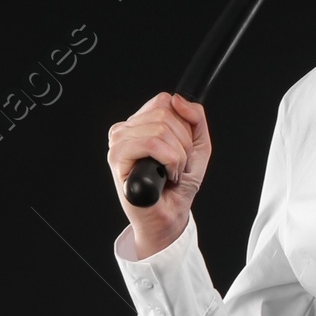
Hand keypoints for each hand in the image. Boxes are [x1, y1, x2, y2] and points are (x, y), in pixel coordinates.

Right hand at [106, 91, 210, 253]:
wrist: (169, 217)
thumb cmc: (177, 186)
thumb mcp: (198, 147)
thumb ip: (195, 119)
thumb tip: (178, 99)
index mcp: (140, 123)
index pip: (165, 102)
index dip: (184, 126)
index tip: (183, 150)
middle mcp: (125, 130)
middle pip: (165, 115)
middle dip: (184, 146)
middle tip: (177, 166)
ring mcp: (118, 143)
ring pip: (161, 130)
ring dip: (178, 157)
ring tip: (171, 173)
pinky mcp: (117, 158)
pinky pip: (152, 144)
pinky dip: (169, 163)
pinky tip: (164, 177)